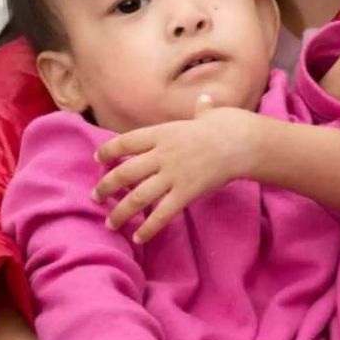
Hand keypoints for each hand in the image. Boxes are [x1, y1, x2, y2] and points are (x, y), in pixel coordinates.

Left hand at [93, 101, 254, 242]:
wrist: (243, 142)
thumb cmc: (228, 125)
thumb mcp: (209, 114)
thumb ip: (202, 110)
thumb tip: (206, 101)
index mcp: (163, 133)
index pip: (125, 142)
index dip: (108, 151)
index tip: (98, 159)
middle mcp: (162, 154)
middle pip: (124, 172)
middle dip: (106, 186)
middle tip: (96, 196)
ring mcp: (172, 175)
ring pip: (137, 197)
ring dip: (120, 212)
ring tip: (110, 223)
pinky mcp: (186, 193)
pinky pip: (162, 214)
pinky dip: (148, 227)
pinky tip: (138, 237)